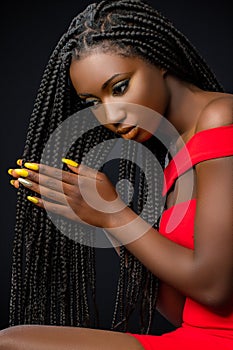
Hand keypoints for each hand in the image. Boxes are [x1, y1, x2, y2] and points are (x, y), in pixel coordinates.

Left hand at [8, 159, 125, 227]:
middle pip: (48, 182)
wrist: (114, 216)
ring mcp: (71, 204)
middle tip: (17, 170)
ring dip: (33, 187)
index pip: (56, 173)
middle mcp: (73, 192)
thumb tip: (65, 162)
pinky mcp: (71, 215)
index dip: (41, 168)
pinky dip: (42, 203)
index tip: (28, 164)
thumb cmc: (109, 196)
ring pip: (48, 194)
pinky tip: (32, 199)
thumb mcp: (100, 177)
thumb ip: (83, 169)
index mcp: (80, 181)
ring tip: (19, 181)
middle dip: (31, 175)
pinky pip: (53, 208)